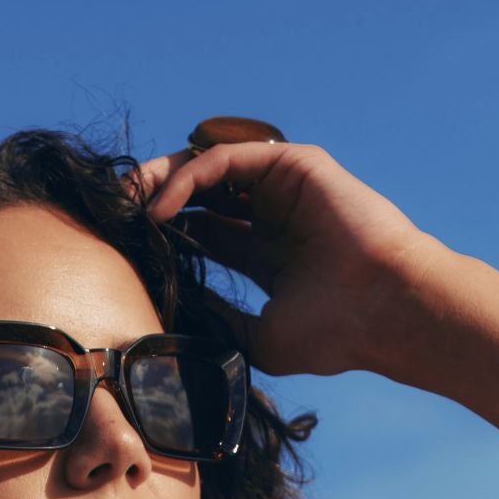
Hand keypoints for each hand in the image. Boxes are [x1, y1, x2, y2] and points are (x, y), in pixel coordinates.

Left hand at [134, 137, 439, 382]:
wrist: (383, 311)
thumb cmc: (334, 335)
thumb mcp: (257, 338)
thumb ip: (218, 319)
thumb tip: (171, 316)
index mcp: (268, 255)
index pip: (204, 232)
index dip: (165, 237)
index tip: (127, 250)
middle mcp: (274, 216)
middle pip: (200, 194)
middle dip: (155, 200)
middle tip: (115, 215)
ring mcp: (284, 187)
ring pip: (207, 168)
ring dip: (161, 181)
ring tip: (128, 205)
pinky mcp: (292, 164)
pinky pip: (224, 160)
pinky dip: (187, 178)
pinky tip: (162, 208)